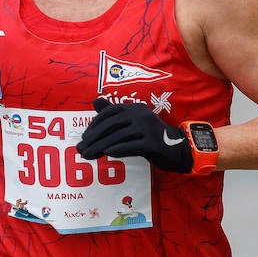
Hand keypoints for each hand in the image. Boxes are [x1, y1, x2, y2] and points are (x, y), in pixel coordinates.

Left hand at [77, 98, 191, 173]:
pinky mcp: (153, 143)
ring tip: (89, 155)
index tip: (84, 137)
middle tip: (81, 148)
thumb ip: (114, 113)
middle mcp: (141, 115)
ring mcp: (148, 128)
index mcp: (134, 108)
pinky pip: (132, 146)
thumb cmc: (149, 136)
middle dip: (94, 137)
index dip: (94, 125)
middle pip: (112, 124)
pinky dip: (118, 149)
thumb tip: (95, 101)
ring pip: (119, 137)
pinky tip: (108, 154)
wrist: (176, 149)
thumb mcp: (132, 123)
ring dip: (101, 146)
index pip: (109, 113)